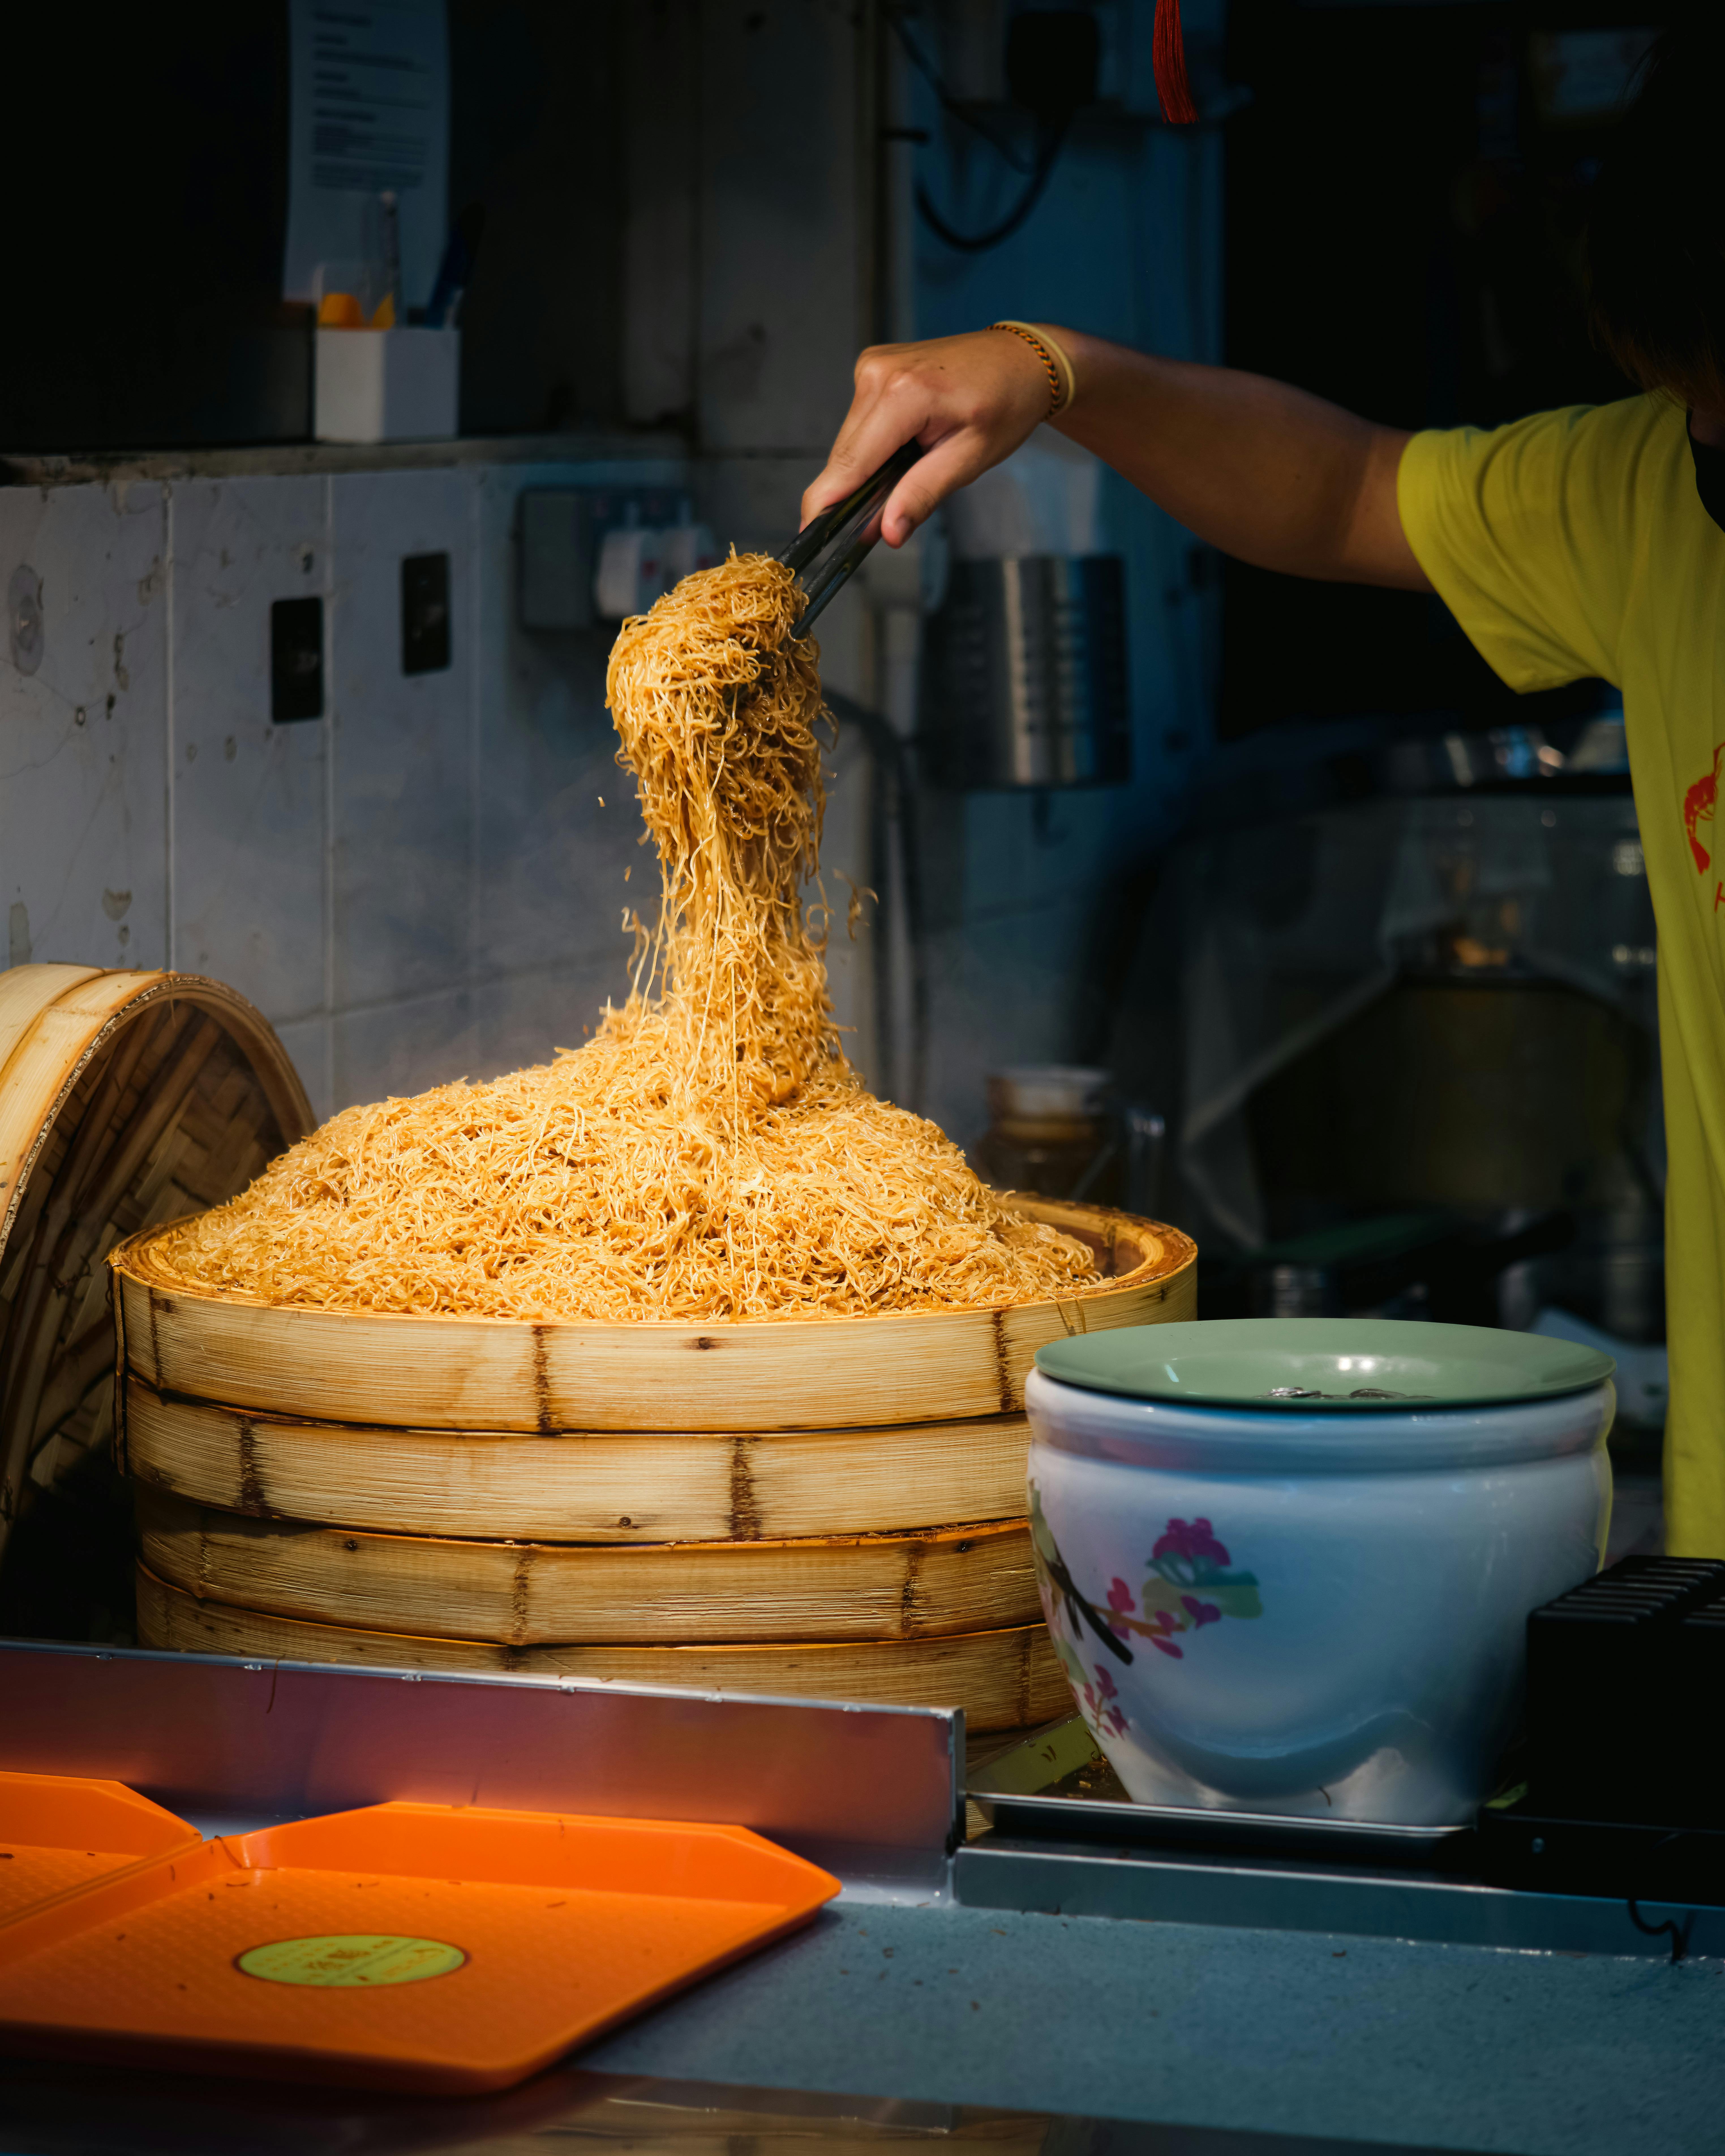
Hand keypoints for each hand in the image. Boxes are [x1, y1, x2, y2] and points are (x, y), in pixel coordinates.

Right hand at [800, 330, 1055, 546]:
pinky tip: (902, 450)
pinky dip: (873, 447)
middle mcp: (877, 373)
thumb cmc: (1006, 404)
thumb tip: (888, 532)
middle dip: (852, 493)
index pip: (850, 462)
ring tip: (905, 476)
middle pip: (844, 455)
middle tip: (877, 523)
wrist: (1020, 360)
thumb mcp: (970, 459)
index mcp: (904, 393)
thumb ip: (922, 494)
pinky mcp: (873, 368)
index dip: (826, 503)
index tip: (809, 535)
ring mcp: (872, 366)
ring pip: (849, 441)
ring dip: (865, 469)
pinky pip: (860, 423)